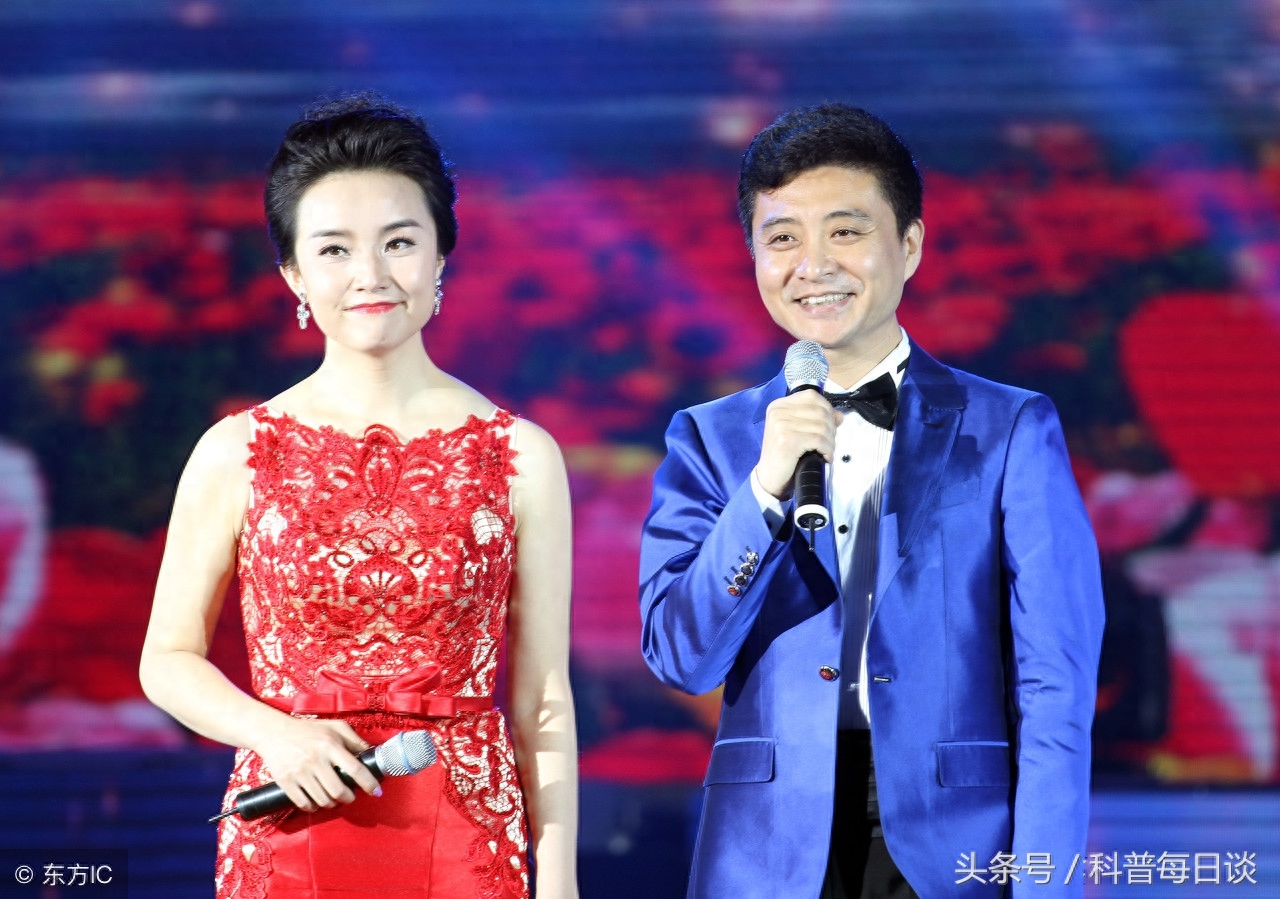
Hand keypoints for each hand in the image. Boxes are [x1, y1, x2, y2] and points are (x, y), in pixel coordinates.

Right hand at [250, 715, 381, 811]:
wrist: (274, 733)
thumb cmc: (309, 730)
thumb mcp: (335, 727)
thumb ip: (355, 739)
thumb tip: (370, 753)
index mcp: (330, 745)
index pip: (355, 769)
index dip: (369, 783)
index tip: (376, 791)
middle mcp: (315, 759)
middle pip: (338, 791)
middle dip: (348, 798)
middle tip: (350, 796)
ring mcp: (300, 772)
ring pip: (323, 800)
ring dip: (332, 804)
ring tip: (334, 798)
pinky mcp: (286, 782)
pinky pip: (304, 804)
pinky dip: (314, 807)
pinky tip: (317, 801)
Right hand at [754, 390, 841, 499]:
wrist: (769, 477)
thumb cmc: (784, 455)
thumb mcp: (798, 431)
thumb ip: (816, 419)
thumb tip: (839, 416)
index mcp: (779, 406)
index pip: (812, 396)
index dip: (827, 409)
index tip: (830, 425)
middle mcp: (778, 412)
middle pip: (820, 411)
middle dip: (831, 428)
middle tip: (829, 442)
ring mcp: (781, 425)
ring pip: (822, 426)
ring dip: (830, 441)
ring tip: (826, 451)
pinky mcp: (787, 440)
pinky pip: (819, 439)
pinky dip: (827, 449)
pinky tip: (824, 456)